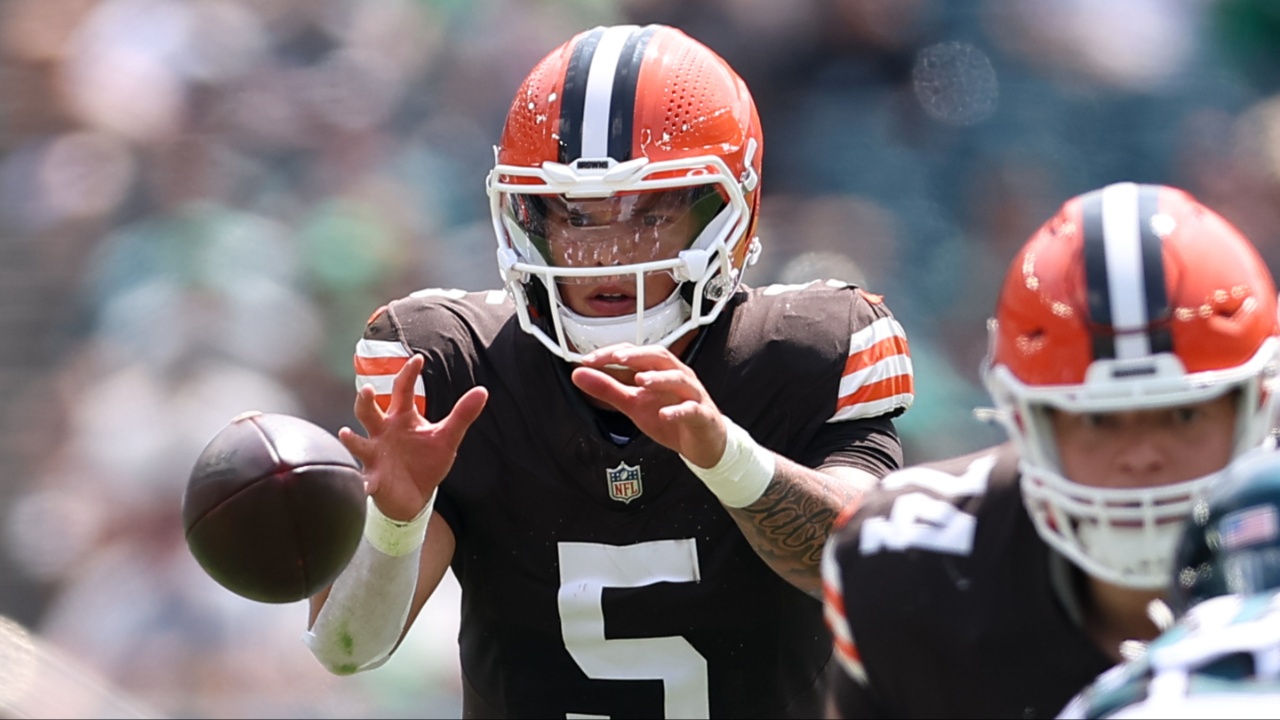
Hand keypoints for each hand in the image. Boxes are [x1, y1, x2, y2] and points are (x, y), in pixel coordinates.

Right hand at [338, 353, 487, 520]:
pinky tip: (363, 483)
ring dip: (352, 440)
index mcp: (401, 417)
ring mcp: (375, 455)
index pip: (402, 390)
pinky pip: (365, 480)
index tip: (417, 359)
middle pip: (368, 411)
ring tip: (347, 434)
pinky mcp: (374, 479)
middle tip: (367, 389)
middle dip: (365, 400)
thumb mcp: (446, 436)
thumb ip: (462, 414)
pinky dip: (362, 483)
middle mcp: (383, 432)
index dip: (408, 375)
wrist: (416, 496)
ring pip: (358, 443)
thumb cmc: (426, 461)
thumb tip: (482, 391)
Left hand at [571, 343, 726, 467]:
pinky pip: (692, 410)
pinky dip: (678, 411)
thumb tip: (579, 374)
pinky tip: (664, 414)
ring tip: (640, 381)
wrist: (701, 442)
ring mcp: (691, 395)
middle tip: (616, 358)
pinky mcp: (701, 415)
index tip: (588, 360)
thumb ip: (607, 389)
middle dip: (637, 356)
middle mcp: (676, 376)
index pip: (635, 353)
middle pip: (660, 357)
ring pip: (679, 379)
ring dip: (659, 378)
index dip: (612, 354)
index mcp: (658, 370)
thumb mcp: (633, 404)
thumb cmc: (669, 416)